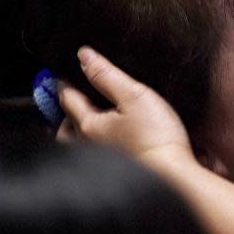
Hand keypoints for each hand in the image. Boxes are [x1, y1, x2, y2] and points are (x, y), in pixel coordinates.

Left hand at [58, 46, 193, 167]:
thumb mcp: (134, 96)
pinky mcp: (116, 172)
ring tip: (81, 124)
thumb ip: (107, 76)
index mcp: (89, 125)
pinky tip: (103, 145)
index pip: (69, 99)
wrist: (172, 177)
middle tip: (70, 100)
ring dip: (74, 132)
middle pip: (66, 125)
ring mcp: (101, 161)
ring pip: (76, 144)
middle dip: (66, 111)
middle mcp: (89, 144)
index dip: (64, 84)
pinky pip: (93, 156)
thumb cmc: (156, 137)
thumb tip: (84, 56)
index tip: (60, 74)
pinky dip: (90, 147)